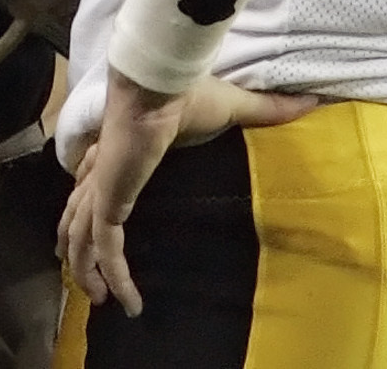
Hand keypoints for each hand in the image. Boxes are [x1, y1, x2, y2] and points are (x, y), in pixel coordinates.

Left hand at [59, 72, 315, 316]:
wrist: (161, 85)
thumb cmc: (187, 91)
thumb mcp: (232, 107)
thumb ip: (266, 110)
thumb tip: (309, 101)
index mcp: (122, 149)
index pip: (97, 180)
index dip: (94, 203)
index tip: (103, 225)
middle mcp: (103, 170)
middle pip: (77, 213)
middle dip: (78, 246)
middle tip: (89, 276)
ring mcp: (102, 186)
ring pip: (79, 235)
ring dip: (85, 268)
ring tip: (100, 298)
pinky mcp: (109, 200)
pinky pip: (104, 249)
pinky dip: (114, 277)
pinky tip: (127, 302)